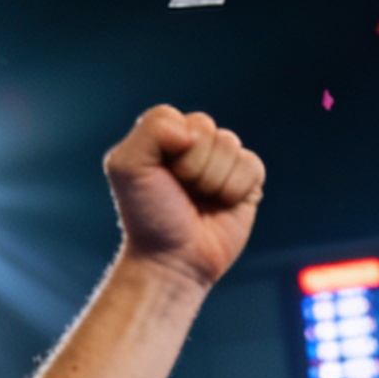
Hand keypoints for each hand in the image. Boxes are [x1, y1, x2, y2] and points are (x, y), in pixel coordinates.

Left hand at [105, 105, 264, 289]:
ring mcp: (223, 161)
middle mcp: (195, 143)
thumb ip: (152, 128)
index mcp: (166, 135)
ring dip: (212, 179)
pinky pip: (251, 165)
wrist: (173, 259)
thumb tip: (194, 131)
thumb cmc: (148, 215)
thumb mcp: (127, 167)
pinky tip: (222, 205)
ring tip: (200, 200)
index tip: (159, 177)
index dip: (169, 149)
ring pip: (230, 144)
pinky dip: (235, 189)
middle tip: (181, 191)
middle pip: (205, 128)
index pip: (175, 118)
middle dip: (191, 165)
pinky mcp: (248, 181)